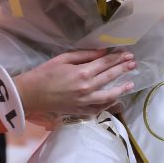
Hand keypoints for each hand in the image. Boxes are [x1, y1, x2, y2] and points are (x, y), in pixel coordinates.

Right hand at [14, 49, 135, 117]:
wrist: (30, 94)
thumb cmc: (45, 73)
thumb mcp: (64, 58)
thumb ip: (85, 55)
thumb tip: (103, 52)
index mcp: (83, 72)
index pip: (106, 63)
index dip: (118, 58)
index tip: (128, 54)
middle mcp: (86, 87)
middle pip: (110, 77)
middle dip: (123, 69)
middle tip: (134, 64)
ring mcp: (84, 101)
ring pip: (108, 95)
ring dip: (120, 89)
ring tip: (131, 84)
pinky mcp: (79, 110)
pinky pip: (97, 109)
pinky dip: (107, 104)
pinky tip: (114, 100)